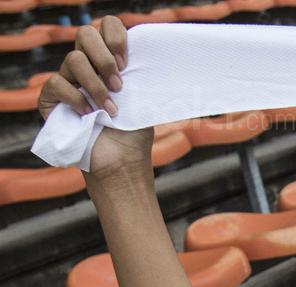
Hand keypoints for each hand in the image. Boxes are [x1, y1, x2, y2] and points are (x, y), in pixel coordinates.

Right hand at [38, 16, 152, 178]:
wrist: (122, 161)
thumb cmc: (134, 132)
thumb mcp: (144, 97)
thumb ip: (141, 73)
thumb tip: (156, 57)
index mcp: (109, 60)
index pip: (106, 26)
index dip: (115, 36)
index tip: (128, 63)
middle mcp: (86, 66)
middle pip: (85, 34)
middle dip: (104, 57)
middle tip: (119, 84)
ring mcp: (67, 80)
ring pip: (73, 60)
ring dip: (96, 85)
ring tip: (110, 108)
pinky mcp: (50, 99)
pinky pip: (56, 83)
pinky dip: (76, 99)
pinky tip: (89, 115)